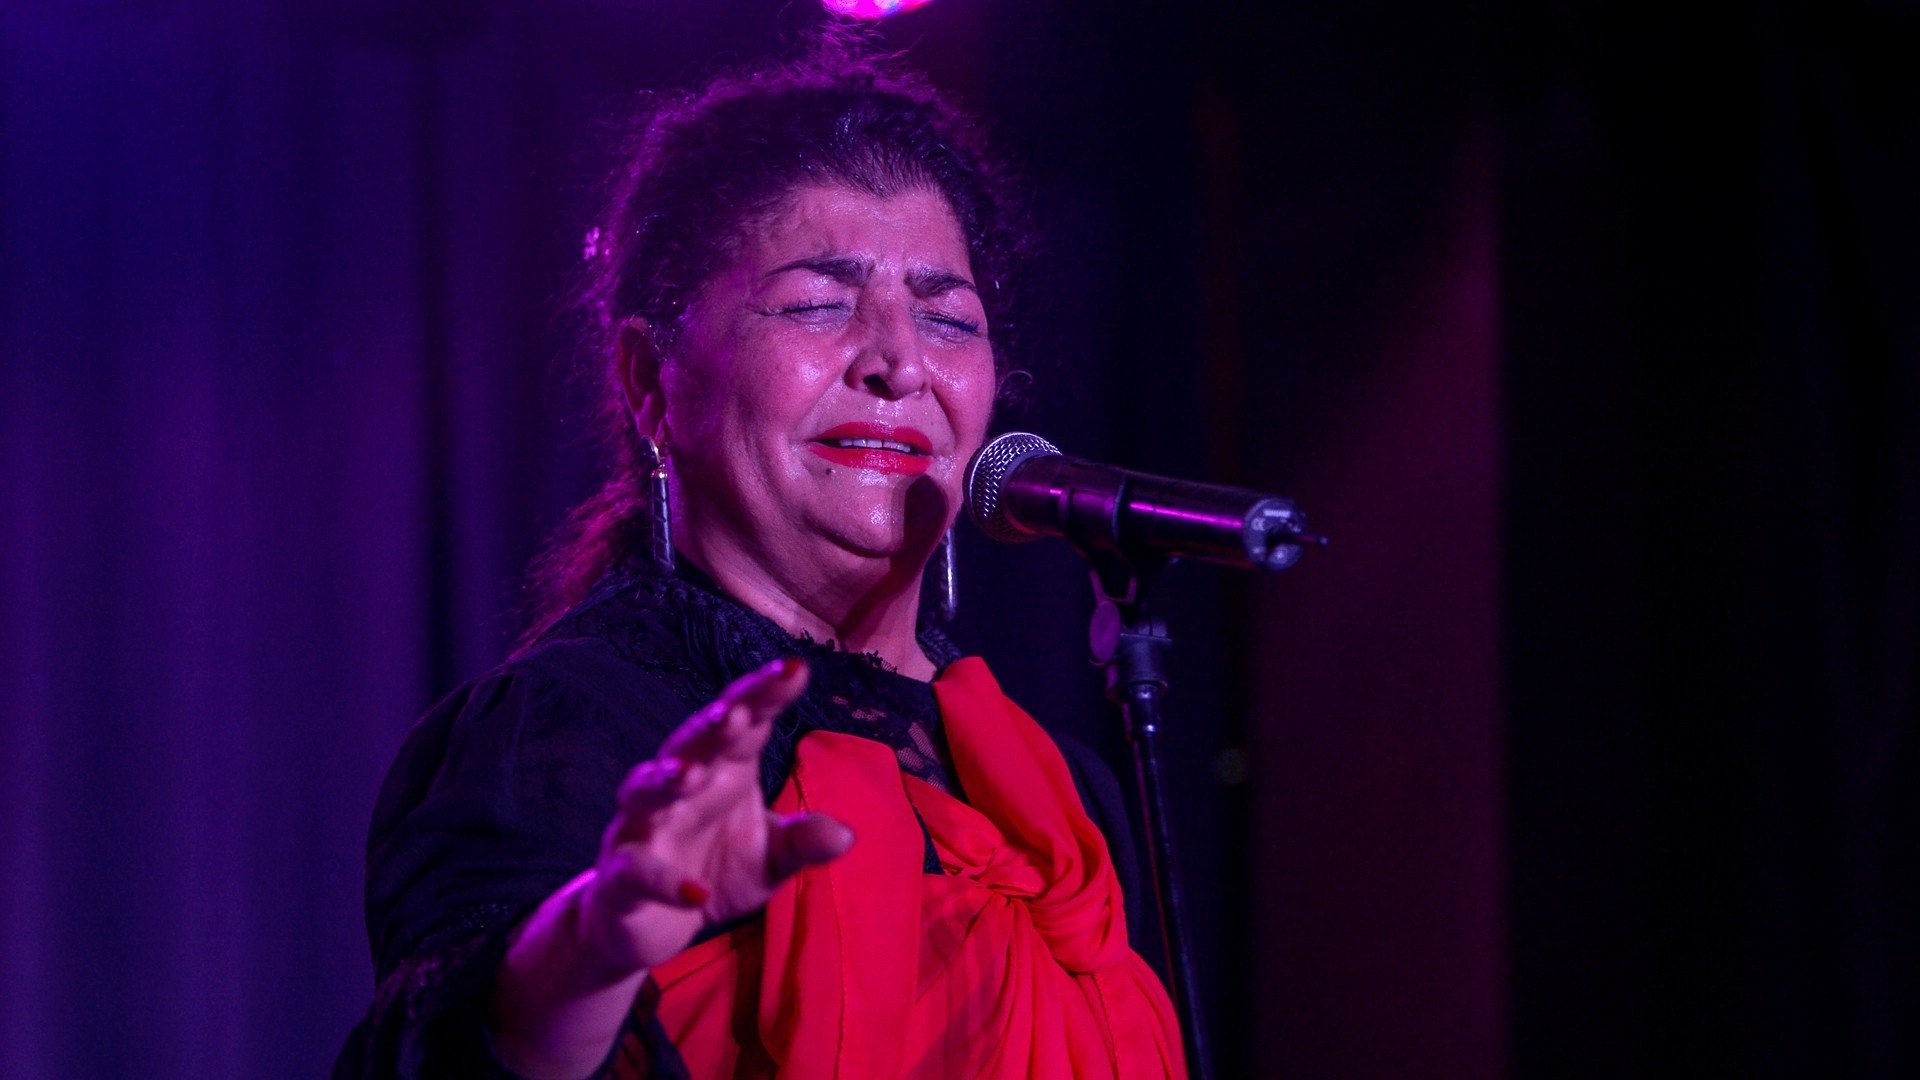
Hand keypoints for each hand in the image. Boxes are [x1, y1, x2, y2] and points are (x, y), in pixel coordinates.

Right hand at [574, 656, 853, 980]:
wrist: (650, 923)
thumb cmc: (714, 871)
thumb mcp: (770, 859)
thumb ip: (802, 842)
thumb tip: (846, 834)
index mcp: (724, 768)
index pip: (745, 722)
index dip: (765, 694)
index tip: (795, 668)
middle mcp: (680, 786)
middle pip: (693, 743)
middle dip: (713, 726)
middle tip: (738, 711)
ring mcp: (643, 825)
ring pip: (646, 790)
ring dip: (667, 779)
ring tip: (690, 775)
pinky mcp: (620, 874)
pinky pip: (636, 870)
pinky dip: (663, 879)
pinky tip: (694, 893)